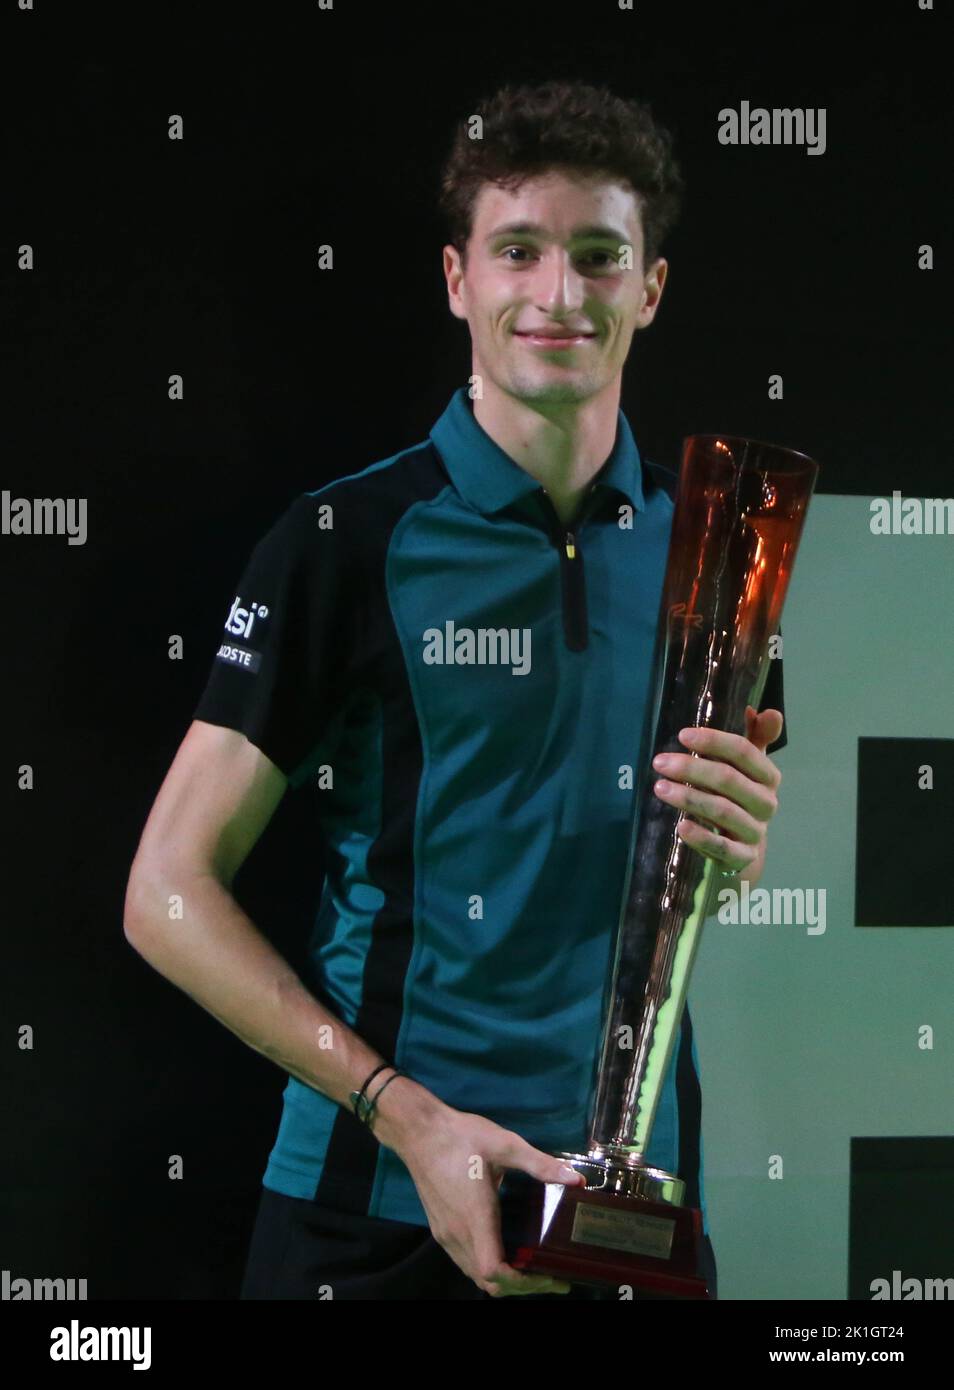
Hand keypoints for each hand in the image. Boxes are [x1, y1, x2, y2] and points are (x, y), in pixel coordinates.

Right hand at [394, 1103, 585, 1296]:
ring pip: (475, 1275)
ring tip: (533, 1267)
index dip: (521, 1282)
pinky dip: (488, 1268)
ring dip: (504, 1280)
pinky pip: (466, 1262)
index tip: (548, 1274)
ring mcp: (445, 1235)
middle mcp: (457, 1234)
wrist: (418, 1131)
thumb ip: (540, 1164)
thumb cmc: (461, 1137)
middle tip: (551, 1275)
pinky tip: (506, 1252)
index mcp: (475, 1217)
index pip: (494, 1271)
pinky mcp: (440, 1230)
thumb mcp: (505, 1145)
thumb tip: (577, 1180)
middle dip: (521, 1286)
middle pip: (488, 1282)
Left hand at [651, 705, 783, 875]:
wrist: (743, 853)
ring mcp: (755, 832)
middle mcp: (766, 803)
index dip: (714, 741)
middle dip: (692, 768)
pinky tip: (680, 826)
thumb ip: (755, 739)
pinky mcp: (742, 858)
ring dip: (689, 798)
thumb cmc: (740, 801)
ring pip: (722, 812)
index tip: (682, 735)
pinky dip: (701, 837)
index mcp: (768, 776)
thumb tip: (757, 708)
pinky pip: (721, 847)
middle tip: (659, 762)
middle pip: (729, 780)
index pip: (744, 752)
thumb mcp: (748, 770)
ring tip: (660, 788)